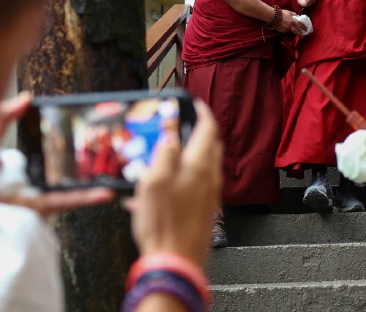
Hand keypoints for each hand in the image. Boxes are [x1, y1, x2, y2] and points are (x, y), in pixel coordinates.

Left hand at [0, 92, 113, 246]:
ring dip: (88, 189)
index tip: (82, 138)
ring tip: (113, 183)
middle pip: (57, 176)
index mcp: (9, 167)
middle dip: (82, 171)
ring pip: (62, 191)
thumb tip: (27, 96)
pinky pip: (57, 206)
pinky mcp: (31, 215)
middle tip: (108, 161)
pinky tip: (101, 195)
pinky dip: (80, 201)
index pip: (41, 156)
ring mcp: (27, 201)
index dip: (62, 148)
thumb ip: (2, 118)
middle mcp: (20, 184)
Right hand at [131, 101, 221, 267]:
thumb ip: (164, 153)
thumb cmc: (164, 223)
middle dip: (197, 131)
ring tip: (166, 156)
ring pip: (204, 165)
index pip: (208, 128)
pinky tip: (163, 189)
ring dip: (190, 155)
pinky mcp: (205, 210)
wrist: (176, 261)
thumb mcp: (154, 181)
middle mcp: (210, 178)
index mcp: (199, 165)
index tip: (194, 103)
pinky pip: (197, 185)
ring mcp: (210, 195)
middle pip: (210, 145)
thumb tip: (170, 135)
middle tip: (180, 126)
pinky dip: (185, 177)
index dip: (201, 111)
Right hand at [277, 9, 306, 34]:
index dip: (303, 27)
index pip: (300, 25)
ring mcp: (286, 29)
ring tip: (288, 27)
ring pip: (290, 30)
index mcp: (293, 21)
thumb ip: (294, 14)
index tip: (306, 29)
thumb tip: (298, 16)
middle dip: (300, 34)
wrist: (273, 17)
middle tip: (303, 36)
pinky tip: (283, 26)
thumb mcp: (289, 12)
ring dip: (290, 30)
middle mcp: (290, 26)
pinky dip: (285, 29)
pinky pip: (285, 30)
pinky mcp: (282, 31)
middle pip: (296, 31)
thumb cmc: (281, 13)